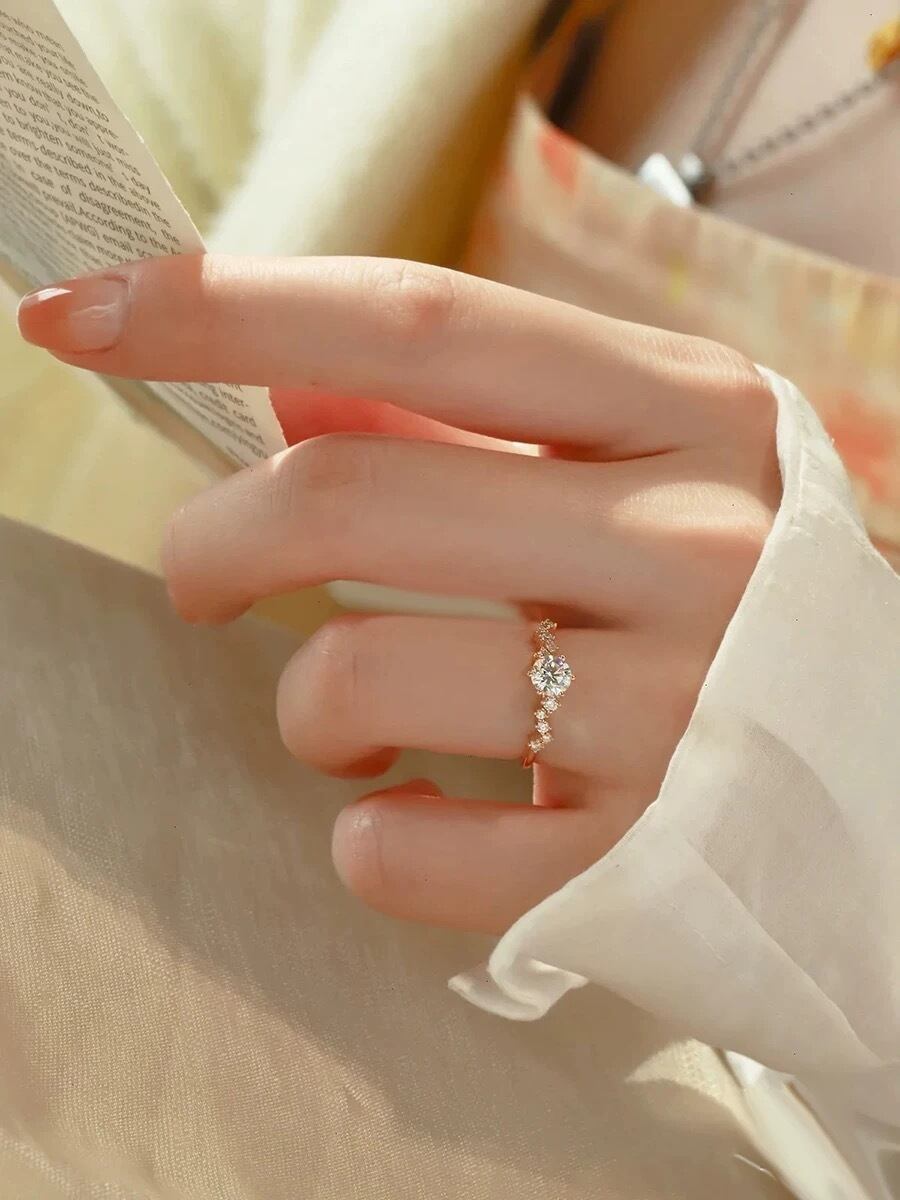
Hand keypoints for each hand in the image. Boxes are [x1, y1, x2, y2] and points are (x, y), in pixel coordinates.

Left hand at [19, 255, 780, 933]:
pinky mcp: (646, 857)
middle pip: (346, 492)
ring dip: (304, 705)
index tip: (84, 310)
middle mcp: (691, 543)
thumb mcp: (652, 471)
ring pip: (356, 675)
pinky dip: (369, 840)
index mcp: (689, 414)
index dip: (227, 305)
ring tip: (350, 723)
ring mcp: (676, 706)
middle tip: (204, 579)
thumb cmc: (754, 609)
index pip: (421, 322)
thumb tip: (293, 385)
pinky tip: (410, 821)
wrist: (895, 792)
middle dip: (215, 540)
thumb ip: (481, 419)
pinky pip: (412, 854)